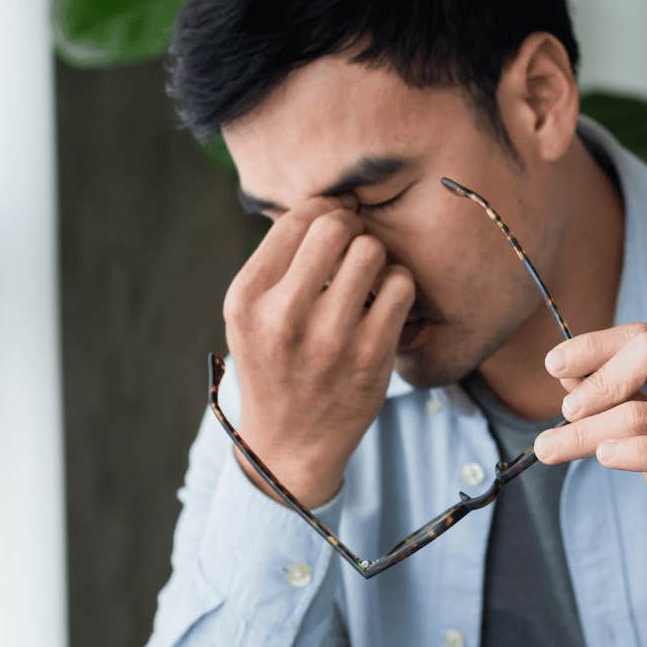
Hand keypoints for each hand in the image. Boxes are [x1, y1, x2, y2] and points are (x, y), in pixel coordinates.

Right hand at [222, 198, 413, 507]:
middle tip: (353, 245)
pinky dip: (398, 286)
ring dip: (376, 257)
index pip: (297, 219)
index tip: (333, 224)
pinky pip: (401, 286)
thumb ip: (278, 261)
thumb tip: (330, 201)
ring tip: (367, 277)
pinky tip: (384, 302)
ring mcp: (329, 338)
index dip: (324, 210)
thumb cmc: (274, 364)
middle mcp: (282, 316)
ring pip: (372, 251)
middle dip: (351, 227)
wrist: (290, 444)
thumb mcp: (250, 314)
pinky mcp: (370, 356)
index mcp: (246, 298)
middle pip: (336, 226)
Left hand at [534, 323, 646, 629]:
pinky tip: (605, 457)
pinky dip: (628, 452)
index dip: (594, 347)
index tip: (553, 364)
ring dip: (586, 432)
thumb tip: (566, 375)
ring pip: (642, 413)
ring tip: (553, 447)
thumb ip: (623, 398)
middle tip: (564, 412)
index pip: (646, 335)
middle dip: (594, 381)